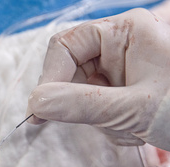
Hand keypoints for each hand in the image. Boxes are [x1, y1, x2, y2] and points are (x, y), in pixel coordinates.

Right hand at [26, 8, 169, 155]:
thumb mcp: (133, 108)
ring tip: (129, 128)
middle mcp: (119, 48)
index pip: (66, 46)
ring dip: (98, 120)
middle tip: (95, 122)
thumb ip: (80, 105)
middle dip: (78, 103)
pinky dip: (109, 127)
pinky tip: (135, 131)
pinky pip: (95, 110)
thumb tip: (35, 104)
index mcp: (124, 33)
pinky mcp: (123, 93)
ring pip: (79, 96)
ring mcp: (120, 72)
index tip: (39, 112)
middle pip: (69, 72)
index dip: (49, 78)